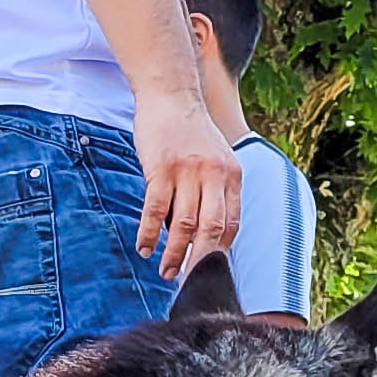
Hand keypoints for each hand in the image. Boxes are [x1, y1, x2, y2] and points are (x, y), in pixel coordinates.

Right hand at [132, 91, 241, 277]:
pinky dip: (149, 233)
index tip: (209, 270)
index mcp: (232, 176)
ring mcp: (188, 172)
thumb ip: (215, 190)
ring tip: (166, 271)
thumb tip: (205, 230)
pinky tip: (144, 247)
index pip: (232, 223)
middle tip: (188, 282)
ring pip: (183, 224)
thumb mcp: (216, 158)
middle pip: (210, 229)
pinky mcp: (161, 168)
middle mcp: (214, 175)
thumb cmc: (191, 131)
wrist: (170, 95)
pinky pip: (155, 209)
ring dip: (174, 253)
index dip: (220, 250)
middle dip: (199, 261)